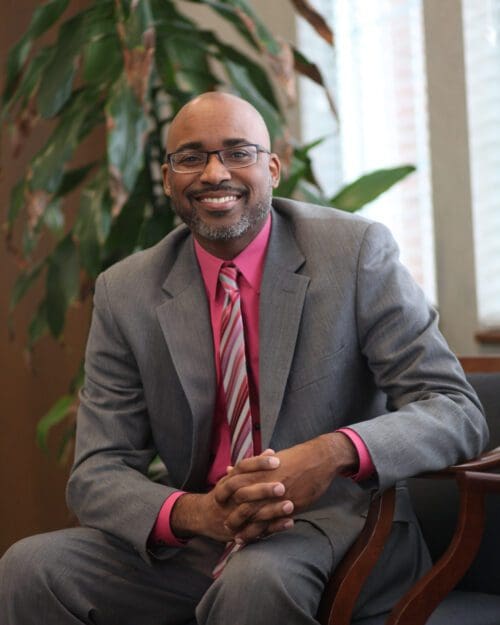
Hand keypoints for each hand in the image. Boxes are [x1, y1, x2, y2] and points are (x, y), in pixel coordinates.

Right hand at [170, 451, 292, 542]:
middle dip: (263, 490)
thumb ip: (252, 467)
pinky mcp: (239, 532)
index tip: (276, 460)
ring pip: (250, 513)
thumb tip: (271, 452)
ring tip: (290, 505)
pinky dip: (273, 527)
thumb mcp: (232, 477)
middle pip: (243, 492)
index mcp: (228, 481)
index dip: (258, 463)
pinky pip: (257, 531)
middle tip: (282, 487)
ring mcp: (232, 516)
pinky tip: (289, 522)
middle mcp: (228, 498)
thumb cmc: (224, 493)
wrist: (203, 517)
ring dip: (271, 510)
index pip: (241, 468)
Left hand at [219, 432, 357, 541]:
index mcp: (258, 469)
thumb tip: (229, 469)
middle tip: (226, 525)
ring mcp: (277, 496)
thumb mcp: (269, 459)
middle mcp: (265, 483)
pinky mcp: (290, 505)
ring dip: (245, 529)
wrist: (319, 459)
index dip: (223, 494)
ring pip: (256, 516)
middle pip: (241, 503)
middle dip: (232, 516)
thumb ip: (247, 467)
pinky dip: (264, 532)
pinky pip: (273, 522)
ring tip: (237, 539)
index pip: (233, 483)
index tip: (218, 502)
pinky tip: (258, 539)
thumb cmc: (294, 457)